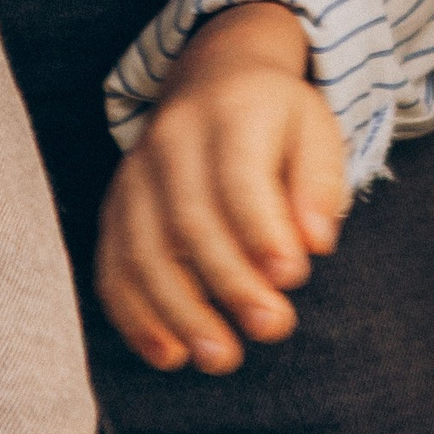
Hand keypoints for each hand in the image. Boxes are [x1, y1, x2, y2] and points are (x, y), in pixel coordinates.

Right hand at [96, 4, 346, 372]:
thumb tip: (315, 243)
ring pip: (144, 251)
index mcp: (231, 111)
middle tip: (270, 329)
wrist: (214, 77)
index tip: (292, 280)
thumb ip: (319, 184)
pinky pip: (113, 267)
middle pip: (191, 221)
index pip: (239, 179)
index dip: (262, 233)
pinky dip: (136, 316)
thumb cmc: (277, 118)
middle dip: (229, 284)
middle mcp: (172, 140)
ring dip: (179, 313)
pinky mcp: (114, 207)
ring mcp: (134, 174)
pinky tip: (167, 352)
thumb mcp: (316, 129)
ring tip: (219, 357)